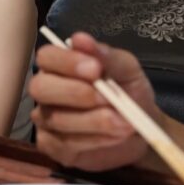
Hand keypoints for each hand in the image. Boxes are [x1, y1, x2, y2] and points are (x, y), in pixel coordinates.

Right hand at [28, 32, 159, 170]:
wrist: (143, 130)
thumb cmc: (130, 93)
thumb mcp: (129, 71)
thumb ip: (107, 56)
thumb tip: (80, 39)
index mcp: (59, 66)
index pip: (46, 57)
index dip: (67, 62)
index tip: (96, 69)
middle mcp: (46, 90)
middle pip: (40, 87)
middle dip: (76, 93)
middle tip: (108, 99)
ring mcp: (45, 119)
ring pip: (55, 118)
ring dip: (94, 121)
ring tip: (124, 123)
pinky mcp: (51, 145)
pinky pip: (63, 143)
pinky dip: (93, 140)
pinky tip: (112, 137)